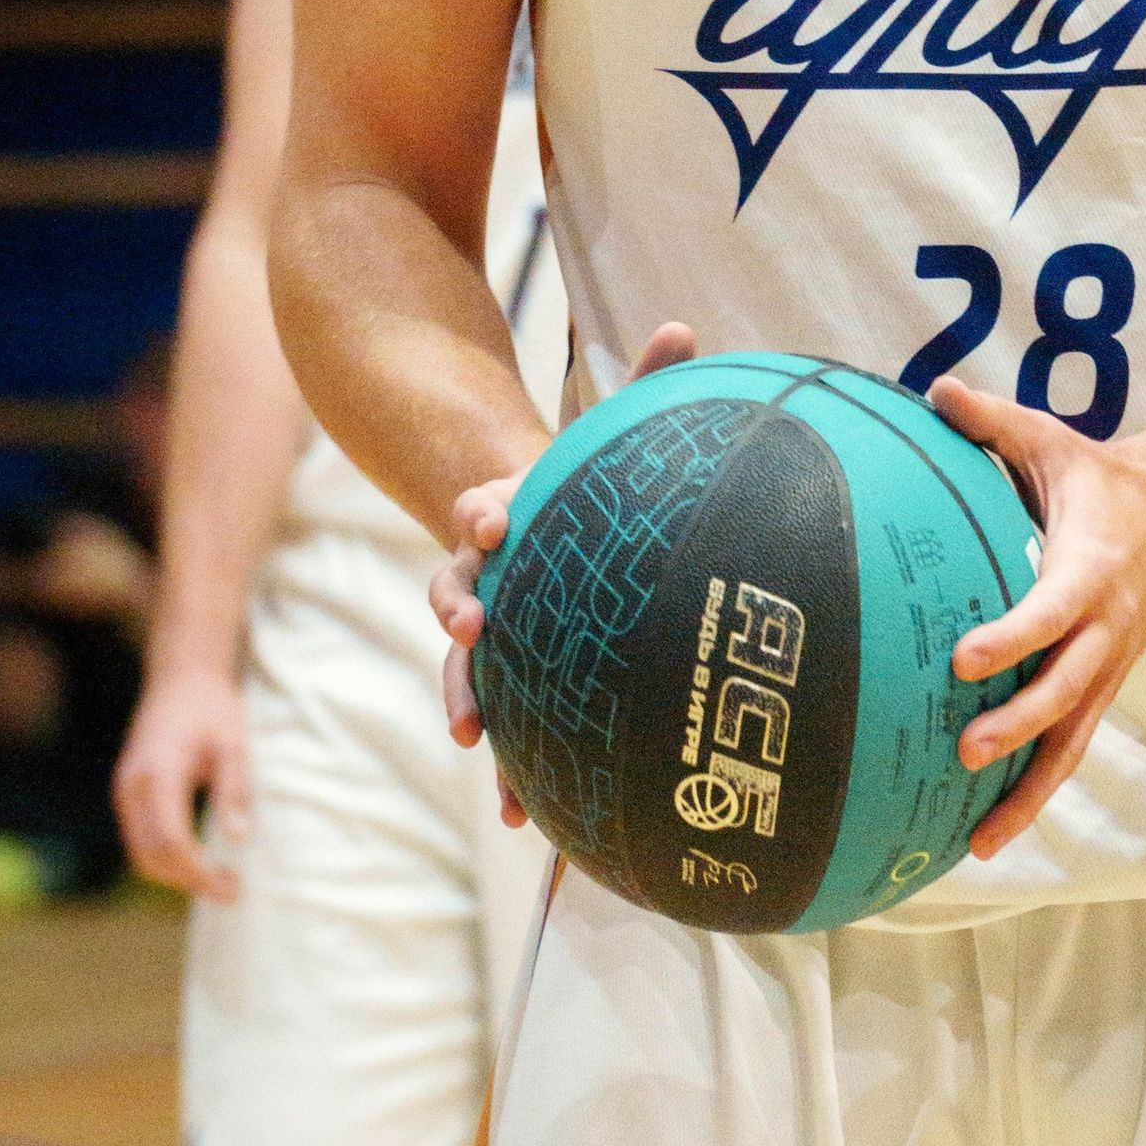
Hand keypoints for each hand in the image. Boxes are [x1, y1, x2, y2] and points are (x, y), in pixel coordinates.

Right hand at [113, 662, 251, 900]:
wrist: (181, 677)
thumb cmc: (212, 707)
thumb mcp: (234, 744)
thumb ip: (234, 791)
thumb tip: (239, 839)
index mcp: (158, 773)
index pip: (172, 841)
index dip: (199, 873)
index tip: (230, 888)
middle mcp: (132, 786)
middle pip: (150, 856)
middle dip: (188, 881)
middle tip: (230, 890)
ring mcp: (124, 790)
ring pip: (140, 853)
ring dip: (175, 874)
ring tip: (217, 879)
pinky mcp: (127, 793)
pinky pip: (139, 838)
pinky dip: (165, 858)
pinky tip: (198, 860)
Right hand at [431, 324, 696, 819]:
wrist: (538, 527)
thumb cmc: (587, 482)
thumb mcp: (612, 433)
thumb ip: (647, 384)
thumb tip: (688, 325)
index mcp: (507, 515)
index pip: (483, 509)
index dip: (484, 512)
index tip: (492, 519)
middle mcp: (485, 575)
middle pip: (456, 591)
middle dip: (459, 611)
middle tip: (470, 628)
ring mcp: (491, 630)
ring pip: (468, 667)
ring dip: (468, 698)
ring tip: (475, 739)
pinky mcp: (511, 678)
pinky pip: (505, 721)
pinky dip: (510, 765)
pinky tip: (525, 820)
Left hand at [930, 379, 1145, 858]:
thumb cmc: (1099, 478)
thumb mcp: (1051, 441)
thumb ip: (990, 421)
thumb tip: (932, 392)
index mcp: (1088, 571)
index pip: (1051, 612)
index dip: (1013, 637)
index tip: (964, 659)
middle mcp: (1103, 632)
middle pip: (1066, 692)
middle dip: (1020, 726)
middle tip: (966, 751)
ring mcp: (1105, 670)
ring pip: (1071, 742)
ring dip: (1029, 792)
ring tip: (979, 841)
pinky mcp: (1100, 692)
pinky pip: (1067, 751)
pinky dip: (1033, 796)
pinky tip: (986, 838)